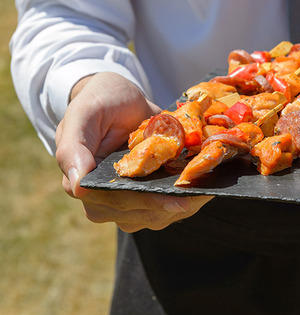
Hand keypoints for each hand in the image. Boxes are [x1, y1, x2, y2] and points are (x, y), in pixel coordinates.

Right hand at [55, 72, 212, 231]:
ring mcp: (131, 202)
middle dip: (176, 203)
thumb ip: (73, 147)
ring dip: (188, 203)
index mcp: (85, 184)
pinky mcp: (152, 196)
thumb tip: (78, 187)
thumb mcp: (82, 114)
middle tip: (205, 191)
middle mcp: (106, 201)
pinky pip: (173, 206)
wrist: (119, 98)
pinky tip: (209, 186)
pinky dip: (192, 197)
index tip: (179, 199)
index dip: (149, 202)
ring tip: (211, 188)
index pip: (119, 202)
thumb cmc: (98, 103)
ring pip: (162, 215)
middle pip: (144, 213)